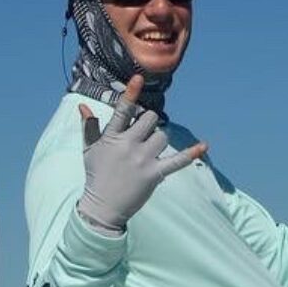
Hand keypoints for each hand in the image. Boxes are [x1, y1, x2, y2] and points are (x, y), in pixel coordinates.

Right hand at [76, 74, 207, 233]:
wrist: (103, 208)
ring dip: (158, 139)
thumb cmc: (96, 176)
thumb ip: (89, 127)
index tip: (138, 78)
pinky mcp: (155, 174)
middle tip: (141, 134)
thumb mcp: (89, 150)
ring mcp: (143, 160)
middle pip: (149, 119)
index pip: (122, 111)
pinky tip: (204, 146)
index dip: (131, 93)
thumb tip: (83, 107)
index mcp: (112, 138)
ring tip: (148, 151)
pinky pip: (177, 161)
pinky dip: (191, 154)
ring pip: (162, 136)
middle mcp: (128, 146)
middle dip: (148, 122)